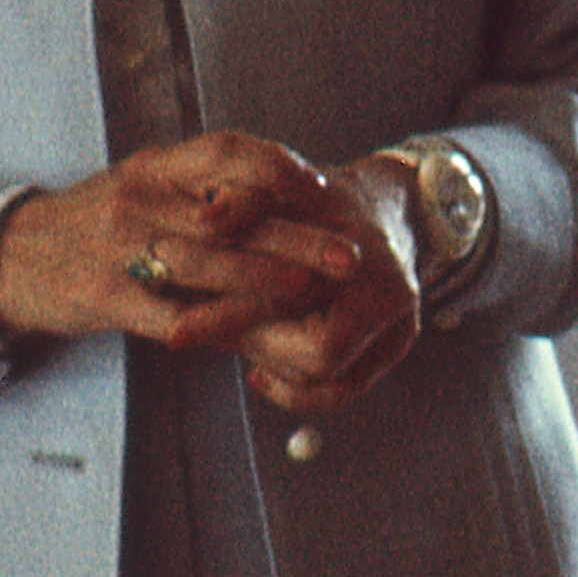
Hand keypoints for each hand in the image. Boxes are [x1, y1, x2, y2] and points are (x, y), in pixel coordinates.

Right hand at [0, 132, 363, 352]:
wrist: (11, 257)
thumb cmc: (96, 220)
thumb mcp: (143, 186)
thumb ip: (201, 188)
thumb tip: (280, 199)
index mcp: (154, 167)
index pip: (226, 151)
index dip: (278, 166)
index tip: (319, 186)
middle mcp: (139, 199)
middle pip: (228, 213)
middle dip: (293, 233)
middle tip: (345, 252)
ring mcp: (119, 249)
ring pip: (201, 262)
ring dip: (260, 278)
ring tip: (306, 290)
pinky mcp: (103, 297)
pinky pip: (164, 312)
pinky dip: (208, 324)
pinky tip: (245, 337)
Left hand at [233, 153, 426, 414]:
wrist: (384, 204)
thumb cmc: (325, 195)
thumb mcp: (284, 186)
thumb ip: (247, 202)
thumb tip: (208, 221)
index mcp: (365, 258)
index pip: (292, 308)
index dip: (230, 322)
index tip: (178, 330)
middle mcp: (390, 299)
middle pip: (315, 362)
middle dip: (257, 347)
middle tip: (209, 330)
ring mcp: (399, 328)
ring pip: (326, 385)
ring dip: (275, 367)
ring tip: (241, 337)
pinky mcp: (395, 347)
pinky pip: (340, 390)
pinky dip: (297, 387)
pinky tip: (264, 367)